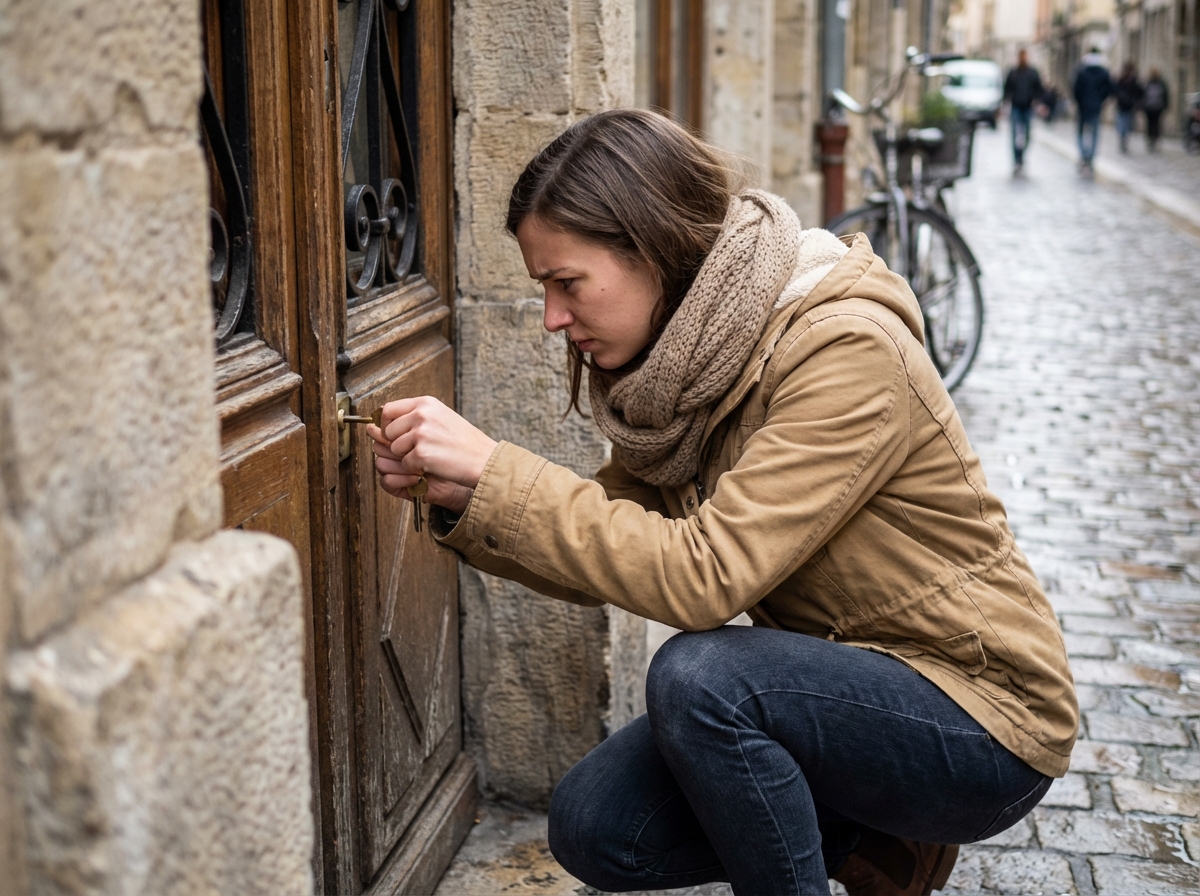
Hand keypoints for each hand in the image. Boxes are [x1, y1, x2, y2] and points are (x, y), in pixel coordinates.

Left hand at [367, 396, 497, 510]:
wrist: (484, 459)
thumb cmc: (464, 442)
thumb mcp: (441, 417)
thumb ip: (415, 416)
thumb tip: (383, 424)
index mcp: (426, 403)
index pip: (388, 409)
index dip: (387, 424)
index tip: (395, 434)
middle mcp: (421, 415)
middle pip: (388, 431)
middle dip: (398, 443)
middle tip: (419, 449)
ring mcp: (420, 434)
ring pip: (395, 449)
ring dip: (408, 457)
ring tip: (430, 455)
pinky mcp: (421, 454)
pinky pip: (405, 464)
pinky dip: (416, 469)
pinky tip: (434, 464)